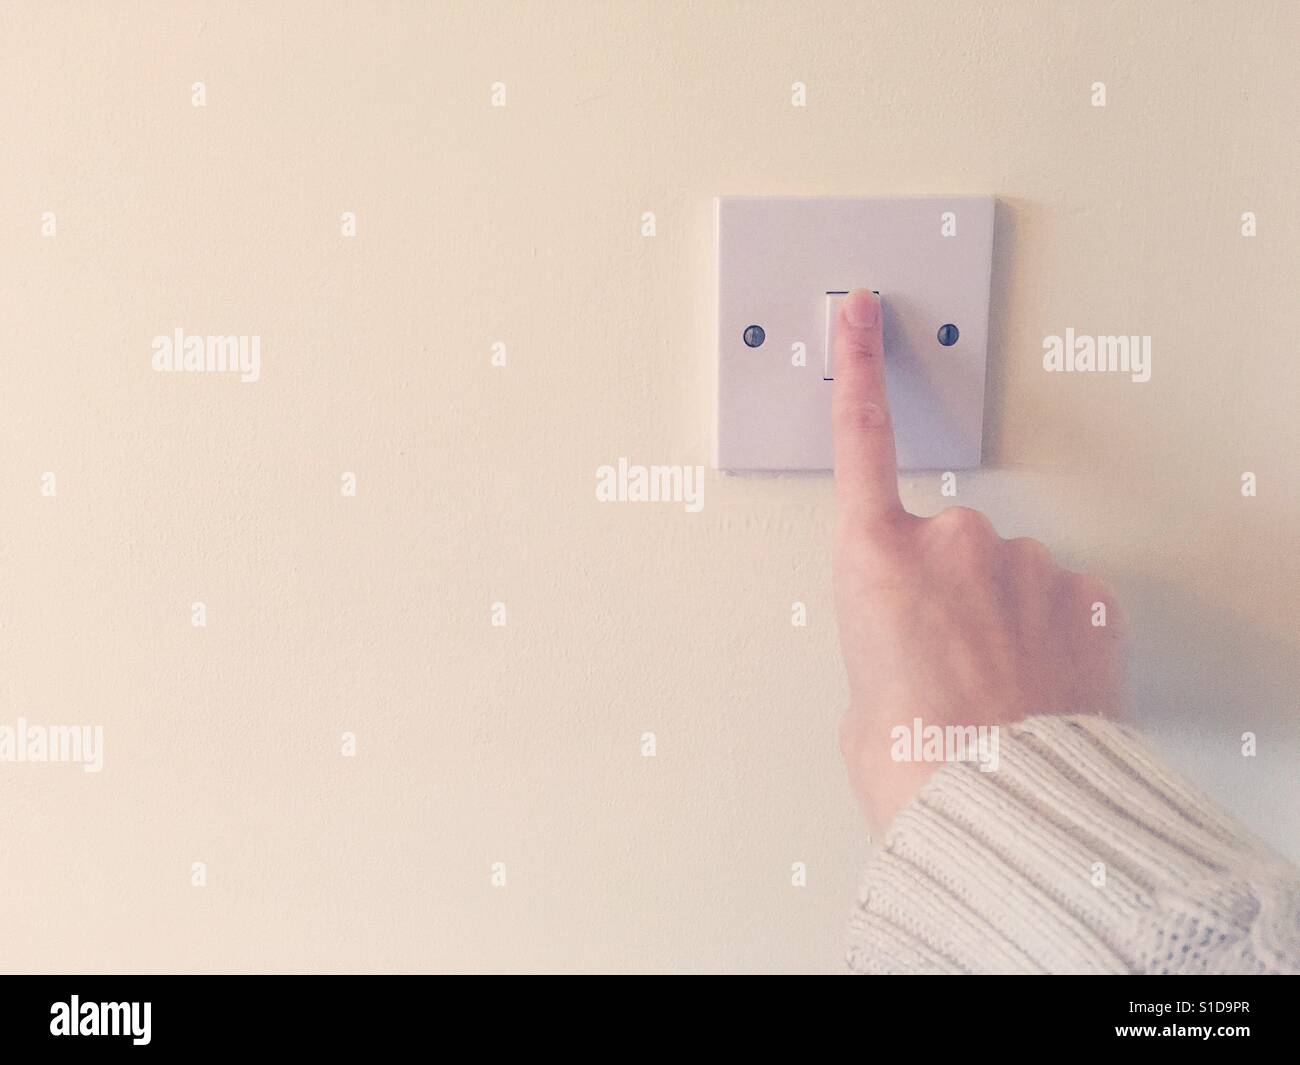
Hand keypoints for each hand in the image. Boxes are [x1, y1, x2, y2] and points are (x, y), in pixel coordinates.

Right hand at [831, 290, 1125, 832]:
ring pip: (1011, 574)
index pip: (861, 436)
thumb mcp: (858, 695)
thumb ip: (880, 642)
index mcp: (874, 558)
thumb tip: (912, 652)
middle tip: (943, 660)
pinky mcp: (1086, 599)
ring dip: (1003, 615)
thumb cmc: (912, 760)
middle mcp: (952, 541)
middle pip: (948, 540)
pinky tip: (1038, 684)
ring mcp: (1027, 565)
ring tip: (994, 688)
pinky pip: (1062, 600)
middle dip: (948, 587)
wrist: (997, 809)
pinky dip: (1052, 632)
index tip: (862, 314)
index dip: (858, 367)